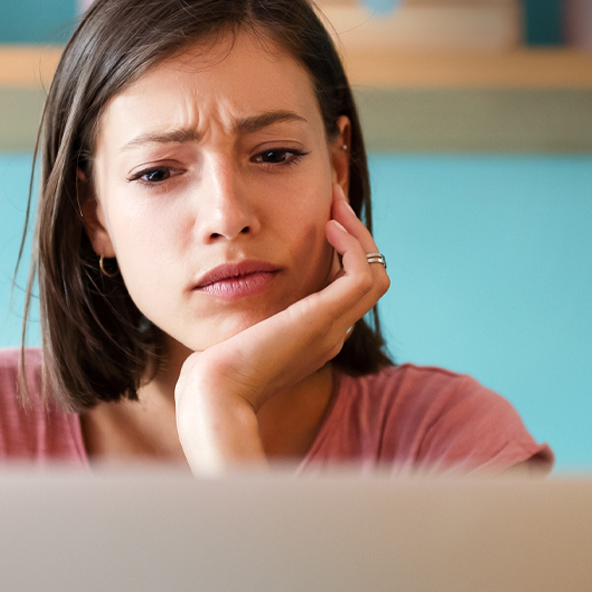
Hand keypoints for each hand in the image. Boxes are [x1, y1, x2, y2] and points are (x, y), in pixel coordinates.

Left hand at [174, 182, 389, 474]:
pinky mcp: (326, 319)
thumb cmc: (215, 369)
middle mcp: (333, 333)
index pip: (348, 290)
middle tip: (333, 199)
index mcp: (316, 337)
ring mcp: (334, 328)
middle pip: (370, 278)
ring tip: (334, 203)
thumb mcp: (239, 332)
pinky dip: (352, 246)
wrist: (217, 393)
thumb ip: (251, 313)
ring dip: (359, 233)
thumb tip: (234, 285)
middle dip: (356, 235)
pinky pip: (363, 275)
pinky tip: (326, 226)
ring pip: (375, 273)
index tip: (321, 218)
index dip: (342, 252)